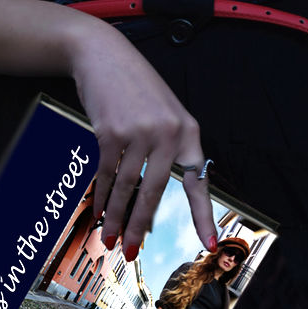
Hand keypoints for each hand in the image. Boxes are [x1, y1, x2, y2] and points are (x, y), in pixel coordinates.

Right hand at [62, 20, 217, 256]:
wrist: (103, 56)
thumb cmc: (136, 88)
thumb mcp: (166, 113)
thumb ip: (169, 146)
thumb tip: (160, 190)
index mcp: (188, 132)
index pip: (198, 180)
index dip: (203, 214)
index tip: (209, 243)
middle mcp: (167, 133)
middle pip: (153, 192)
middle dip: (140, 226)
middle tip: (131, 252)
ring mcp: (139, 132)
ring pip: (127, 187)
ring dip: (116, 216)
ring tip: (110, 238)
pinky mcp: (111, 131)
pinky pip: (107, 173)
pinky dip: (102, 195)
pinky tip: (98, 211)